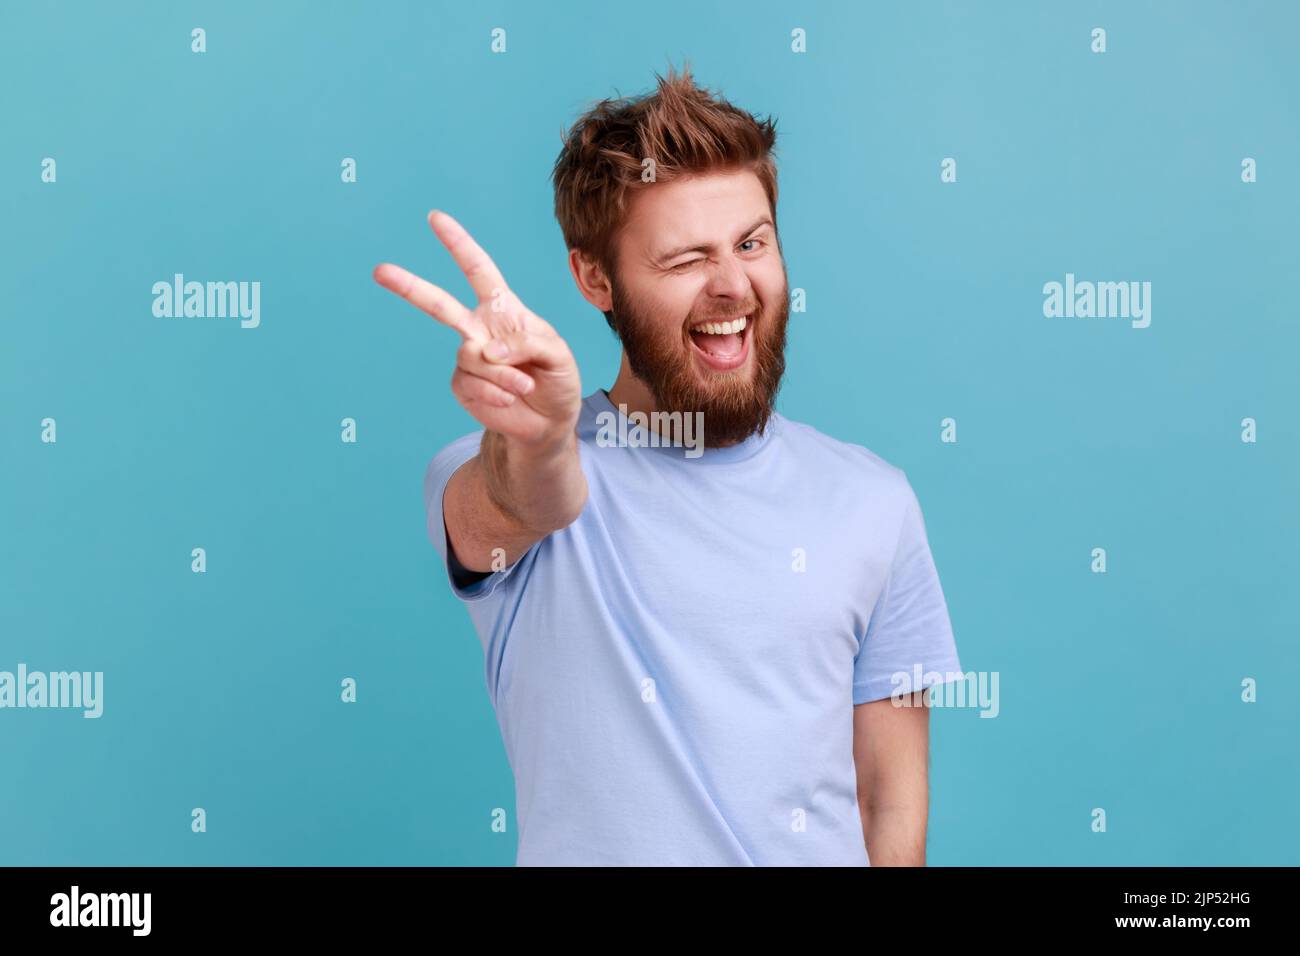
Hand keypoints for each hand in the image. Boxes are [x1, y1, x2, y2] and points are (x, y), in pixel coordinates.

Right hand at [373, 210, 582, 448]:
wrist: (549, 420)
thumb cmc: (557, 378)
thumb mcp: (557, 352)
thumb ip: (527, 342)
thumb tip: (487, 349)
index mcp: (502, 309)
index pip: (478, 270)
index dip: (458, 244)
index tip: (435, 218)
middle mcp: (479, 329)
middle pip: (439, 304)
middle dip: (409, 287)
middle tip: (380, 271)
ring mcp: (469, 357)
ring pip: (472, 356)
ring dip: (503, 374)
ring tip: (524, 385)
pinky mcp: (464, 386)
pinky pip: (471, 383)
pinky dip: (494, 392)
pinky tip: (509, 398)